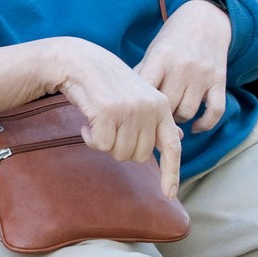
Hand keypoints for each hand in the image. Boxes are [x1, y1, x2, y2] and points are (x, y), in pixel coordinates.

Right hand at [51, 39, 182, 199]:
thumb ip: (156, 119)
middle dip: (121, 149)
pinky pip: (100, 145)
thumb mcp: (139, 98)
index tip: (170, 195)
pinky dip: (90, 138)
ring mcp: (130, 111)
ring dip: (104, 144)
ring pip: (119, 153)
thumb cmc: (108, 83)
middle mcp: (150, 109)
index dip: (171, 174)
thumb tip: (177, 139)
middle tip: (110, 130)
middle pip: (139, 156)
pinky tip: (86, 123)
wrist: (81, 61)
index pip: (172, 147)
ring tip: (99, 123)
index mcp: (162, 106)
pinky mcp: (109, 113)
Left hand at [134, 0, 230, 133]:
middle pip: (165, 106)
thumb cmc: (171, 41)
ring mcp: (202, 74)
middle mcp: (182, 67)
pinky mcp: (220, 80)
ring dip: (177, 120)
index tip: (132, 114)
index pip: (144, 90)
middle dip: (157, 116)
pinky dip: (205, 124)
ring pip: (186, 112)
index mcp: (160, 58)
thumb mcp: (152, 52)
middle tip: (152, 118)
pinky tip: (194, 128)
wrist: (205, 20)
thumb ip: (141, 76)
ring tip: (171, 117)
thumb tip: (127, 107)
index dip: (137, 106)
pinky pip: (215, 111)